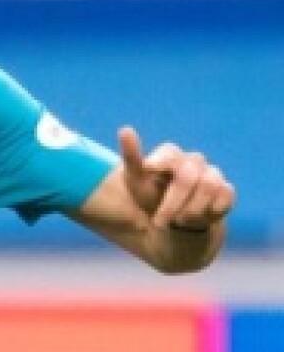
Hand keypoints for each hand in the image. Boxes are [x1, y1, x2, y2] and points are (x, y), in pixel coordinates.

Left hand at [118, 125, 234, 232]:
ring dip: (191, 210)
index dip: (160, 163)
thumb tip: (124, 129)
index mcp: (171, 156)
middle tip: (158, 223)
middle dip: (172, 203)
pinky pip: (225, 197)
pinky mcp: (226, 190)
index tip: (149, 172)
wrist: (173, 222)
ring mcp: (212, 174)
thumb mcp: (136, 182)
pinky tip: (198, 220)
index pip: (169, 154)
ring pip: (209, 186)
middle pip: (187, 176)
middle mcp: (193, 161)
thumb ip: (132, 157)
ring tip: (179, 221)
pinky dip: (210, 212)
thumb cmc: (151, 198)